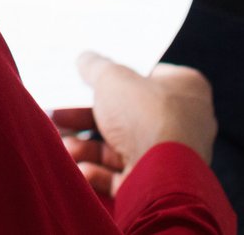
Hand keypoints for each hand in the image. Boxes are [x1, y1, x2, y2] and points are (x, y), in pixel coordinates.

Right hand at [52, 52, 216, 197]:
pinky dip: (97, 172)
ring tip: (64, 146)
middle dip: (86, 117)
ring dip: (86, 147)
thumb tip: (85, 58)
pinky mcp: (155, 185)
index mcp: (184, 89)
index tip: (87, 79)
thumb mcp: (113, 79)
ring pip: (118, 148)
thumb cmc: (146, 117)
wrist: (161, 178)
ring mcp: (169, 157)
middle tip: (58, 116)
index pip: (147, 77)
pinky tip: (80, 169)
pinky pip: (121, 177)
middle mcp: (182, 122)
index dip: (115, 77)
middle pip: (125, 116)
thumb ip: (96, 67)